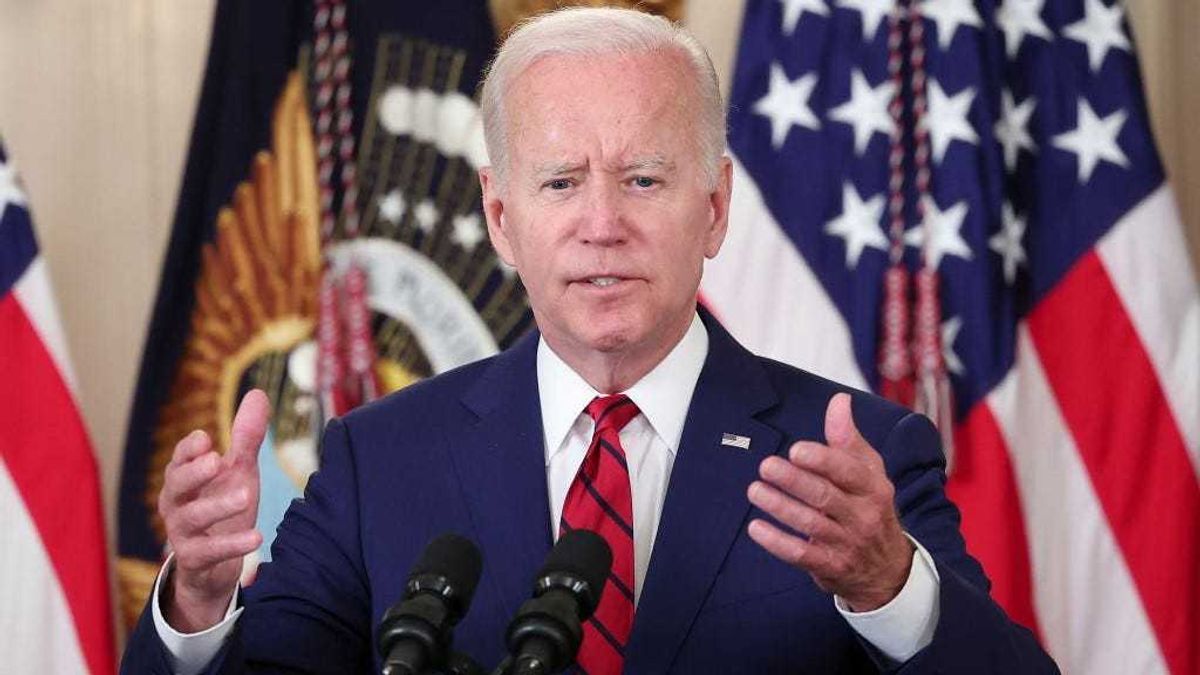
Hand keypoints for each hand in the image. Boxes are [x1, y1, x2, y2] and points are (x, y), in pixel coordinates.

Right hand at [158, 389, 268, 630]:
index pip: (180, 460)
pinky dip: (232, 545)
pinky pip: (209, 552)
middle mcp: (177, 504)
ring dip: (218, 506)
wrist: (214, 566)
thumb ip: (246, 437)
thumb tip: (258, 392)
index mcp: (185, 479)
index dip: (189, 449)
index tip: (206, 438)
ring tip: (246, 495)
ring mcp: (182, 533)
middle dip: (193, 472)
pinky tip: (257, 538)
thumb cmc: (222, 508)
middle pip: (176, 485)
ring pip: (192, 518)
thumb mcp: (238, 472)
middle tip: (215, 460)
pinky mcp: (195, 560)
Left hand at [747, 393, 912, 610]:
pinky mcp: (831, 566)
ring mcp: (847, 543)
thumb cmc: (871, 508)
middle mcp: (863, 516)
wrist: (888, 569)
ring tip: (755, 490)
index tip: (796, 450)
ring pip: (810, 524)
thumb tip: (839, 400)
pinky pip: (801, 555)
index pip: (849, 472)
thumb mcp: (869, 472)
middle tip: (766, 466)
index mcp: (874, 488)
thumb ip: (848, 438)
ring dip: (780, 507)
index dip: (823, 460)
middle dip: (794, 481)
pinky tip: (756, 528)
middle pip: (825, 496)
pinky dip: (777, 542)